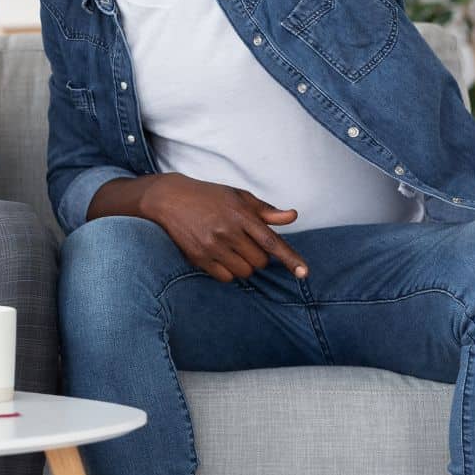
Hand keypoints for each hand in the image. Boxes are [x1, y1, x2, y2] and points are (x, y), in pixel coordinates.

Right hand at [137, 173, 307, 281]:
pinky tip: (219, 256)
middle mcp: (227, 231)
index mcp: (240, 214)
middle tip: (244, 243)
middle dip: (258, 256)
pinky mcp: (198, 257)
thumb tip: (292, 216)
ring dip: (243, 265)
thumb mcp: (238, 197)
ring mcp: (212, 246)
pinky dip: (228, 271)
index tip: (304, 273)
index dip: (290, 258)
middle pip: (260, 261)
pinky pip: (226, 277)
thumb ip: (265, 211)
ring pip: (244, 271)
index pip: (271, 241)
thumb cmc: (209, 196)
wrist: (169, 198)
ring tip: (231, 249)